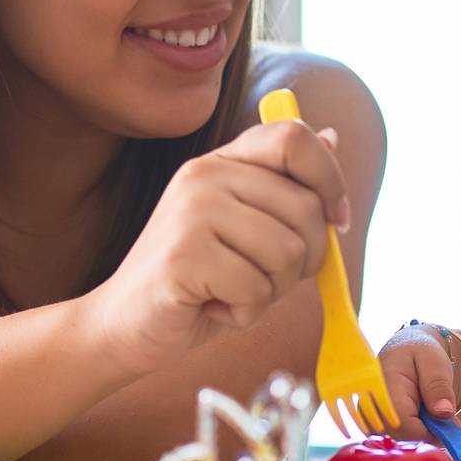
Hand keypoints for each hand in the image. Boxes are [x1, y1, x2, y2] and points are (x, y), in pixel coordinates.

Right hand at [80, 120, 351, 375]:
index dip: (331, 180)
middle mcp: (204, 174)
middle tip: (260, 278)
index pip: (294, 139)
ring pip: (288, 252)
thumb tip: (331, 136)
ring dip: (270, 291)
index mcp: (222, 161)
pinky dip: (245, 313)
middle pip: (306, 208)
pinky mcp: (184, 254)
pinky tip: (212, 307)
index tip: (337, 221)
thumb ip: (285, 186)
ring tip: (229, 292)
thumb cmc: (196, 282)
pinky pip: (256, 288)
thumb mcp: (247, 228)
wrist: (124, 324)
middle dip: (303, 261)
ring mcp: (192, 210)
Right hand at [379, 324, 460, 438]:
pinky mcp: (377, 425)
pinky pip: (398, 440)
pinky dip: (417, 435)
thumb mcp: (435, 362)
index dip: (428, 432)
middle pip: (399, 437)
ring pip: (399, 441)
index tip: (451, 429)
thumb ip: (438, 386)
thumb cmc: (421, 353)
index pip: (403, 423)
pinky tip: (426, 421)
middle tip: (448, 422)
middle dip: (428, 435)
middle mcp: (372, 404)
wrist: (407, 350)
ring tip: (434, 414)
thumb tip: (444, 413)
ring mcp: (372, 417)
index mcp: (384, 386)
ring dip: (423, 435)